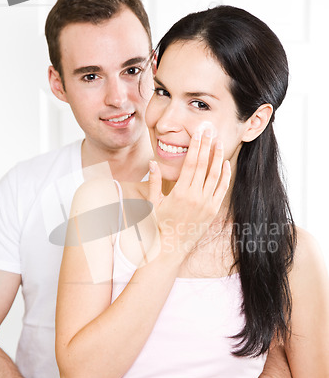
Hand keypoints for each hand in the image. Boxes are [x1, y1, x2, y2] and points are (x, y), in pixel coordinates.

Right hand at [149, 128, 230, 257]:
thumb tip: (153, 162)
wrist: (170, 248)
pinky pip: (221, 189)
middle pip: (204, 165)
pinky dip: (225, 175)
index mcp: (180, 192)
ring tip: (219, 142)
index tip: (199, 133)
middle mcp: (196, 197)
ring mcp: (206, 204)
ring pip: (215, 175)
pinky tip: (225, 164)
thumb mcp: (153, 203)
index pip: (191, 163)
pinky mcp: (213, 211)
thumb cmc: (158, 225)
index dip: (196, 146)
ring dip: (218, 157)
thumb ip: (154, 182)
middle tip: (210, 130)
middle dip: (207, 146)